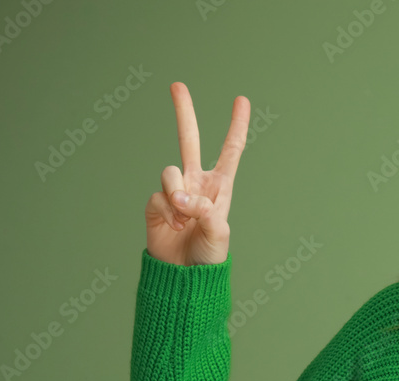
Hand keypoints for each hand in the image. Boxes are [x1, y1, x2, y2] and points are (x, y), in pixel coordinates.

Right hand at [144, 82, 249, 265]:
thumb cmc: (209, 256)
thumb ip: (205, 211)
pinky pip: (159, 195)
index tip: (241, 100)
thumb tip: (181, 197)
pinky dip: (167, 210)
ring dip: (177, 193)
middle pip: (189, 141)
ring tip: (184, 216)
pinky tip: (173, 226)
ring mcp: (175, 192)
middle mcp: (197, 184)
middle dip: (184, 113)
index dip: (237, 126)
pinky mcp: (157, 204)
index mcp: (220, 187)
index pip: (231, 151)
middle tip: (177, 85)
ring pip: (170, 171)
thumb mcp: (219, 233)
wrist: (184, 276)